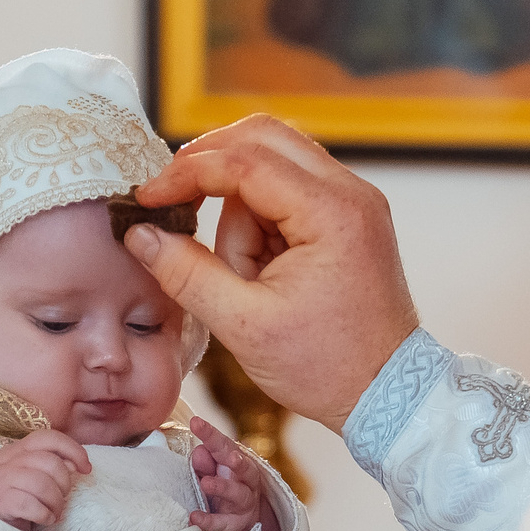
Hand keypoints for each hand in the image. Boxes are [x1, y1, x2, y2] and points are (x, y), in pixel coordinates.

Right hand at [0, 429, 92, 529]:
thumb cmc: (17, 501)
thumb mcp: (34, 478)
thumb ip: (52, 466)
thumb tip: (73, 465)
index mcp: (15, 449)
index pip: (48, 438)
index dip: (73, 450)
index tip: (86, 468)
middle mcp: (5, 460)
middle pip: (50, 463)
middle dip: (64, 486)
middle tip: (60, 501)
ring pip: (43, 484)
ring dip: (56, 503)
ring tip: (53, 513)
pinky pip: (32, 505)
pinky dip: (45, 515)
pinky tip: (45, 520)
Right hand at [130, 115, 418, 427]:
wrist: (388, 395)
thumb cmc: (326, 367)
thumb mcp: (242, 325)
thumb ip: (186, 273)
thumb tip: (141, 234)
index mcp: (332, 213)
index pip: (245, 160)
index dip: (187, 173)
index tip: (149, 198)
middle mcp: (351, 193)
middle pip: (263, 136)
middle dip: (210, 166)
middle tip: (174, 203)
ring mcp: (353, 202)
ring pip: (273, 164)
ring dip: (239, 207)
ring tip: (245, 276)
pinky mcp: (346, 219)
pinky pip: (289, 193)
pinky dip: (259, 219)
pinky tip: (259, 268)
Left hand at [187, 415, 275, 530]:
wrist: (245, 519)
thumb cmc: (225, 487)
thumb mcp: (214, 472)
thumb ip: (205, 463)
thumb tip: (198, 451)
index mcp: (238, 462)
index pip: (225, 445)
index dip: (211, 434)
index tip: (195, 422)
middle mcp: (246, 480)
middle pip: (243, 467)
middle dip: (235, 460)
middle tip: (223, 453)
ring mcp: (243, 503)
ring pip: (237, 494)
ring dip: (222, 487)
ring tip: (205, 483)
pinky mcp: (236, 524)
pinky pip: (224, 522)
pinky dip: (210, 521)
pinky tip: (195, 517)